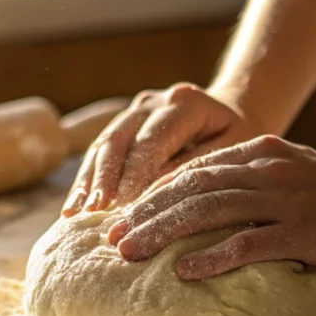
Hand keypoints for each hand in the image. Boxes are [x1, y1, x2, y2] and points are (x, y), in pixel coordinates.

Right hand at [62, 83, 260, 215]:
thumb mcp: (233, 151)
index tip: (121, 209)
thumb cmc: (241, 138)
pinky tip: (74, 208)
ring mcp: (135, 110)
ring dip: (87, 182)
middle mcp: (154, 101)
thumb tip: (155, 193)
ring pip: (103, 145)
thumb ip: (196, 169)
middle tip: (93, 213)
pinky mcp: (125, 124)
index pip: (151, 143)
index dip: (132, 177)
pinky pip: (99, 151)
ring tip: (75, 214)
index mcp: (184, 102)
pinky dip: (87, 180)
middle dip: (103, 180)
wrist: (235, 113)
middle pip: (119, 140)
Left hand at [106, 135, 315, 279]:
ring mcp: (284, 200)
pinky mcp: (303, 231)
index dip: (152, 194)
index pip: (192, 171)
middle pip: (191, 189)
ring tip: (130, 252)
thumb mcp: (289, 173)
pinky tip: (183, 271)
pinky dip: (212, 256)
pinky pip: (249, 243)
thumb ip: (248, 182)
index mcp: (258, 153)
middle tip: (110, 238)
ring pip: (209, 212)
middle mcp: (265, 170)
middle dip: (145, 214)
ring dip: (164, 233)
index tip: (122, 216)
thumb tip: (198, 206)